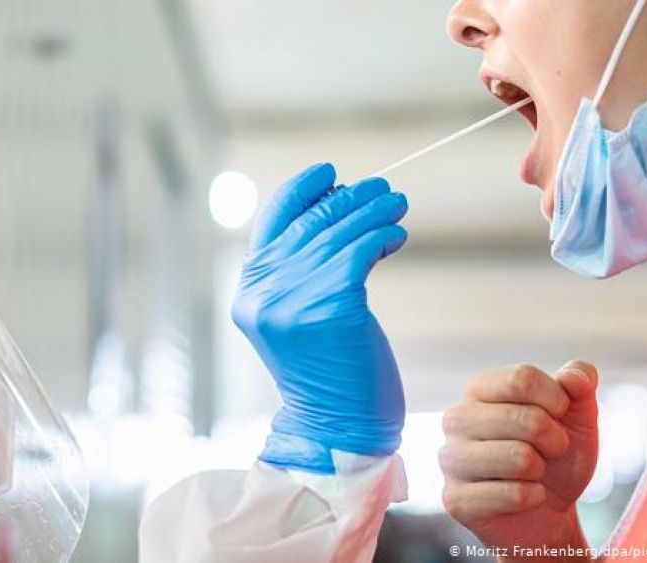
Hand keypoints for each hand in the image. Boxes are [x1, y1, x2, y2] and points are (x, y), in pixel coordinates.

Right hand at [232, 163, 408, 472]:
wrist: (339, 427)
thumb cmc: (329, 373)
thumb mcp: (298, 317)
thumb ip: (299, 273)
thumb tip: (335, 212)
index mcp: (249, 292)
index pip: (271, 221)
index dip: (301, 190)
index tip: (331, 174)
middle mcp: (264, 292)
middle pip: (310, 222)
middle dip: (350, 199)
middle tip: (383, 190)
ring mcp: (292, 299)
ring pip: (339, 233)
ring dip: (374, 211)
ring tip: (397, 204)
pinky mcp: (329, 305)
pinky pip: (360, 250)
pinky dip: (382, 235)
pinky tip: (395, 236)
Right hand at [439, 362, 598, 558]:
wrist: (548, 512)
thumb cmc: (556, 456)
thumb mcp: (578, 415)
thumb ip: (580, 382)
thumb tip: (575, 376)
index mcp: (479, 390)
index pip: (522, 378)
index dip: (557, 400)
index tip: (561, 416)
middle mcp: (456, 419)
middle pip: (525, 418)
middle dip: (555, 440)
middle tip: (551, 452)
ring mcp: (450, 459)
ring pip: (519, 457)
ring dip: (542, 470)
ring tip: (534, 473)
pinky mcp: (456, 499)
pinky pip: (513, 494)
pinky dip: (534, 497)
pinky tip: (526, 497)